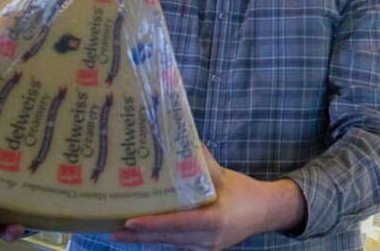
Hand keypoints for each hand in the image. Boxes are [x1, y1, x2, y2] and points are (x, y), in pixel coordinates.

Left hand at [109, 147, 305, 250]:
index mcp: (215, 220)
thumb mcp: (224, 175)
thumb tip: (184, 139)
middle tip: (113, 229)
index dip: (153, 224)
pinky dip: (159, 237)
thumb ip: (202, 161)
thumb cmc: (246, 193)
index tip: (130, 222)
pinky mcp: (204, 249)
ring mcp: (205, 248)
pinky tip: (142, 232)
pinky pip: (177, 244)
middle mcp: (208, 239)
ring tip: (120, 231)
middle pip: (168, 238)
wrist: (266, 213)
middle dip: (139, 235)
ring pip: (170, 243)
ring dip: (146, 237)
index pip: (178, 225)